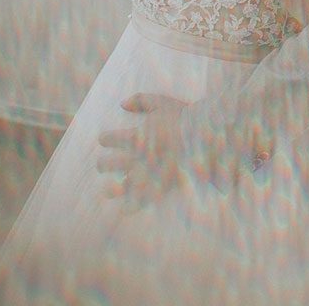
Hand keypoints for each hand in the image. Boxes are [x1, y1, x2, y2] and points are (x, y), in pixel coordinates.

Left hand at [98, 93, 188, 208]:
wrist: (205, 138)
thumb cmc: (183, 118)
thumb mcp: (162, 102)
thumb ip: (140, 100)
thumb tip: (122, 104)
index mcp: (135, 137)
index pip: (108, 140)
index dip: (105, 139)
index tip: (106, 140)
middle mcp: (135, 158)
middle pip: (107, 165)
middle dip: (103, 164)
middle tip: (104, 164)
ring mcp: (145, 176)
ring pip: (116, 188)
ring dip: (109, 188)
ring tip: (108, 188)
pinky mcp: (156, 190)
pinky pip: (136, 204)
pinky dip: (128, 207)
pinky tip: (125, 206)